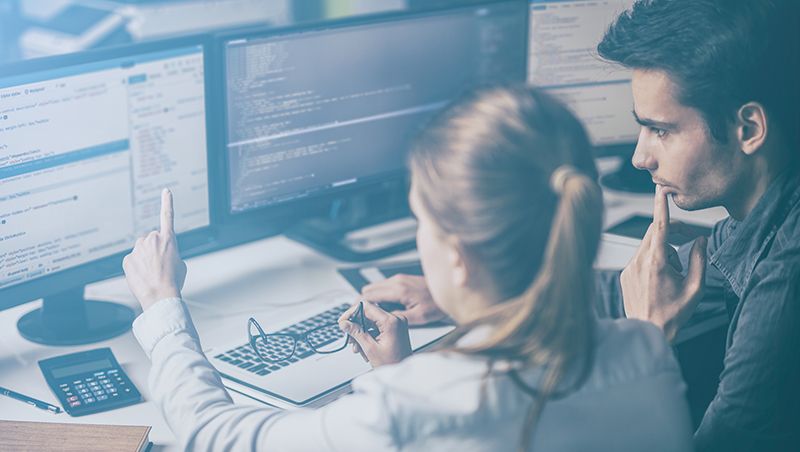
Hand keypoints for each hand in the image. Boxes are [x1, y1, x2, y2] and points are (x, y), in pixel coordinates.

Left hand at [123, 189, 186, 310]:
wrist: (160, 295)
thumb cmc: (173, 281)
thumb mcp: (180, 263)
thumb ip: (170, 252)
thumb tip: (159, 255)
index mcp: (169, 239)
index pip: (168, 216)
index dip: (167, 202)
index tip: (166, 191)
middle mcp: (152, 239)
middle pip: (151, 240)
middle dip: (154, 249)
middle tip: (160, 265)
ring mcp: (138, 249)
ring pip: (141, 250)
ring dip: (145, 258)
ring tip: (152, 273)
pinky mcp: (127, 259)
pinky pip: (132, 259)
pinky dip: (136, 266)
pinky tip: (143, 276)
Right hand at [338, 302, 411, 366]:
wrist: (404, 375)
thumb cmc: (393, 364)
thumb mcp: (370, 348)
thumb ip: (356, 332)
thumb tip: (344, 323)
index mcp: (391, 321)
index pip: (367, 307)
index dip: (351, 313)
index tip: (343, 321)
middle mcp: (396, 319)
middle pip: (369, 314)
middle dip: (356, 326)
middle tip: (349, 337)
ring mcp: (396, 323)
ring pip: (371, 322)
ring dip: (361, 333)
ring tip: (357, 348)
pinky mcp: (395, 329)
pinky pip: (377, 327)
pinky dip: (369, 335)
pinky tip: (364, 348)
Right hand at [361, 274, 448, 325]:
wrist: (449, 291)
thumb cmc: (436, 305)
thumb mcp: (418, 317)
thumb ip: (397, 317)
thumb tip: (381, 320)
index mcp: (399, 290)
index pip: (369, 295)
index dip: (359, 306)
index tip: (355, 315)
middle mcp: (397, 281)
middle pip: (368, 289)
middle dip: (362, 303)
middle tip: (362, 317)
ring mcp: (399, 279)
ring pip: (374, 287)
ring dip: (371, 299)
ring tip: (372, 314)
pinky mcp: (402, 280)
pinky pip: (384, 287)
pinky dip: (379, 296)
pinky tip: (384, 308)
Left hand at [620, 185, 707, 341]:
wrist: (648, 331)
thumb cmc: (674, 313)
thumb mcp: (696, 287)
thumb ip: (700, 259)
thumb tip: (701, 240)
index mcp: (656, 262)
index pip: (659, 226)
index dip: (661, 206)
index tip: (661, 190)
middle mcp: (639, 261)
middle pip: (655, 232)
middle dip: (673, 231)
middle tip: (690, 240)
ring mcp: (629, 267)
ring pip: (648, 245)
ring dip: (665, 249)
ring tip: (675, 272)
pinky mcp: (624, 274)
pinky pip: (640, 257)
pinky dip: (653, 260)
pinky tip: (661, 279)